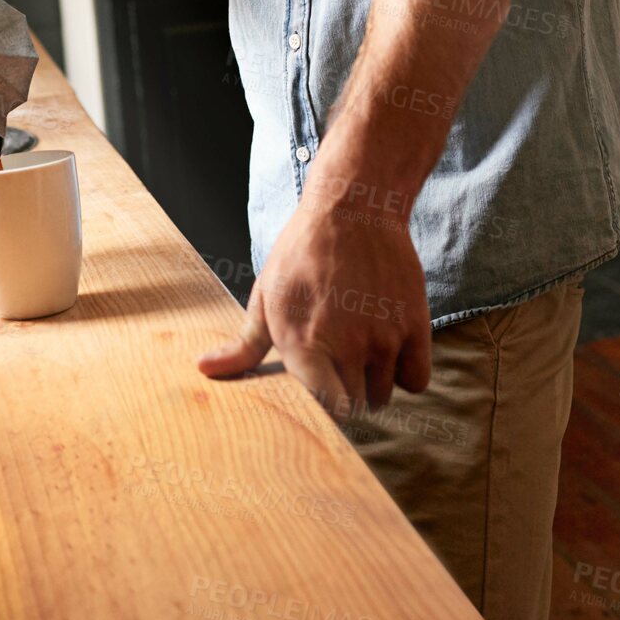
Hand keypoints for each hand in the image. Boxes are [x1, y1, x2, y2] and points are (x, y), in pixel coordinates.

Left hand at [198, 156, 431, 417]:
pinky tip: (388, 345)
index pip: (325, 411)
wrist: (354, 208)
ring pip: (384, 395)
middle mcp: (347, 347)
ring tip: (361, 347)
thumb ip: (243, 345)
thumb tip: (203, 370)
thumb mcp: (266, 294)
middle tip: (339, 363)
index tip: (320, 387)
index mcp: (303, 344)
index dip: (323, 404)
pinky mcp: (415, 326)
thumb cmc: (303, 252)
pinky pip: (416, 380)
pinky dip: (405, 371)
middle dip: (346, 393)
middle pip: (355, 408)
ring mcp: (384, 338)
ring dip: (374, 381)